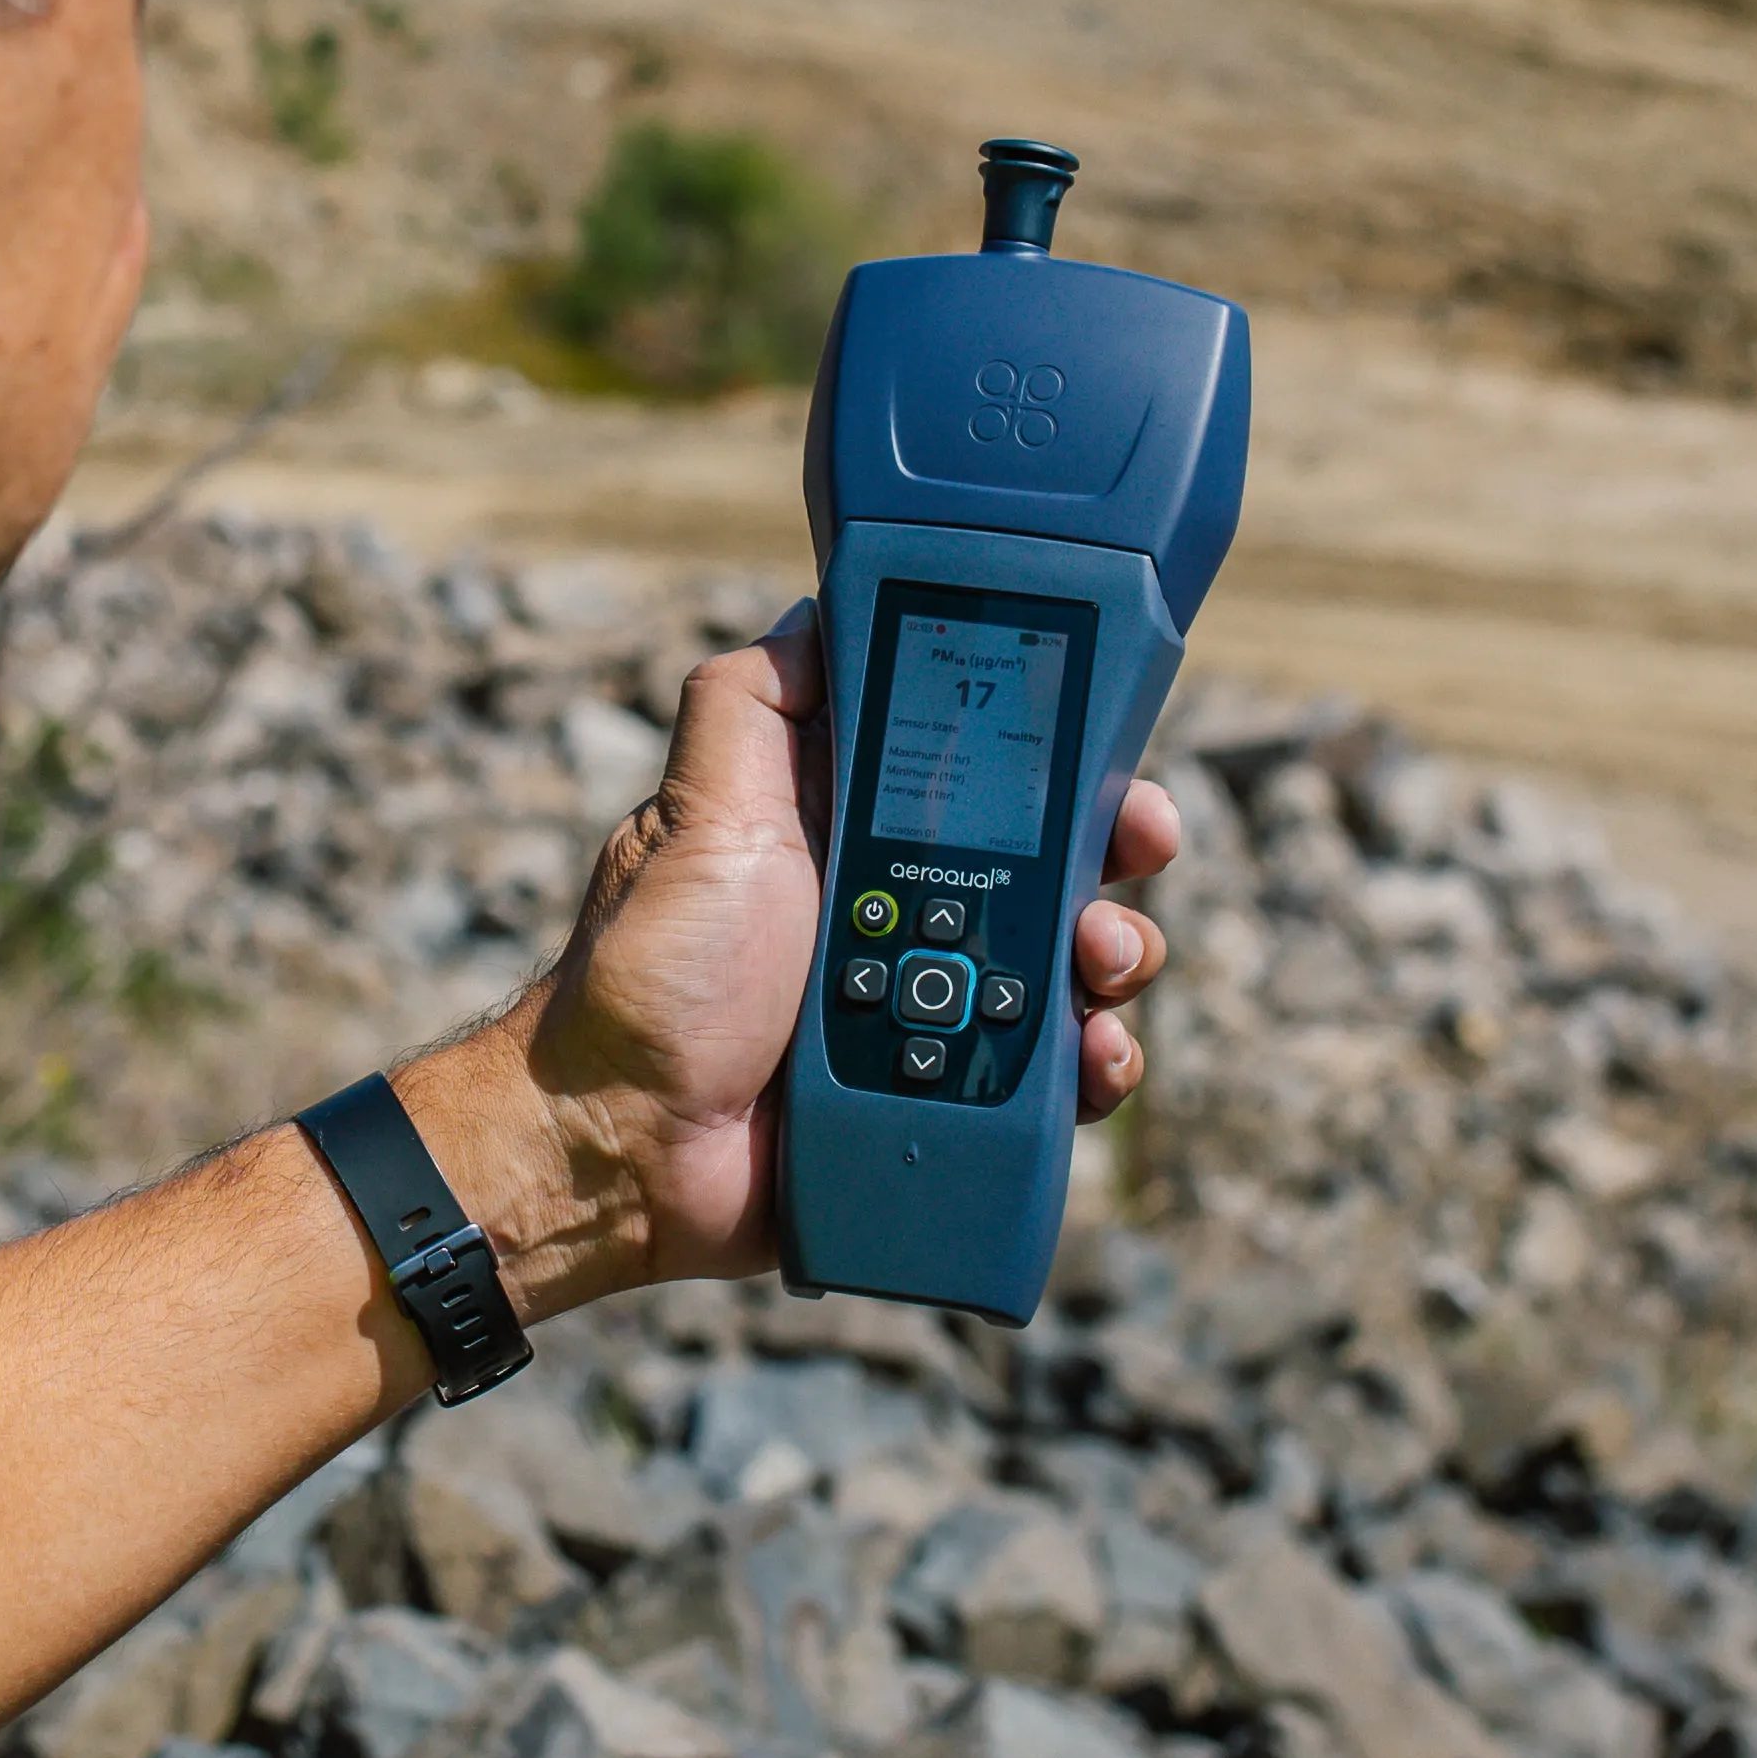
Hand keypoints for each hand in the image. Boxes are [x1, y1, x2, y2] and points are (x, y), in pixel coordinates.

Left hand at [403, 601, 1184, 1307]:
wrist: (626, 1145)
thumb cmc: (651, 975)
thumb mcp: (695, 813)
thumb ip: (752, 706)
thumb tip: (821, 612)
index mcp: (860, 835)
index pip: (993, 779)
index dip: (1065, 766)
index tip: (1114, 764)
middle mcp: (910, 912)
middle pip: (1058, 871)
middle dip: (1114, 860)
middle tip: (1130, 859)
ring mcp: (937, 1010)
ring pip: (1074, 974)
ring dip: (1113, 961)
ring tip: (1095, 972)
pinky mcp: (949, 1100)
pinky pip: (1052, 1081)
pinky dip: (1091, 1068)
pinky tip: (1089, 1061)